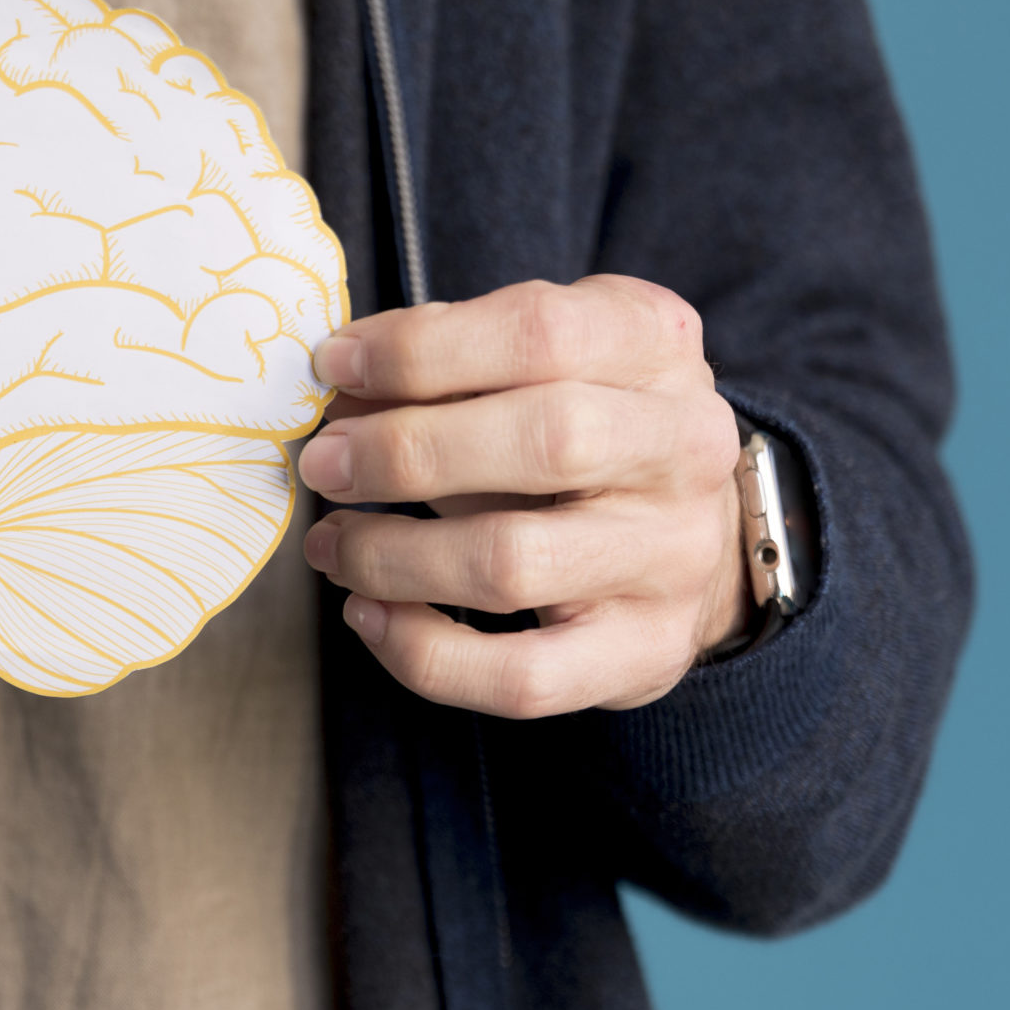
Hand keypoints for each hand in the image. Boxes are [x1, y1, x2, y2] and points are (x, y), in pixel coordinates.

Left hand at [297, 276, 749, 716]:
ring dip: (393, 557)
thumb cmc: (577, 423)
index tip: (333, 366)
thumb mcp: (530, 361)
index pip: (543, 333)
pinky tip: (369, 616)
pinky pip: (523, 677)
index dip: (422, 350)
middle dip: (406, 453)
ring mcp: (673, 556)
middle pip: (547, 441)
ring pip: (516, 563)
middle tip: (323, 464)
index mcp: (653, 344)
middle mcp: (685, 446)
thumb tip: (337, 386)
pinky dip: (425, 654)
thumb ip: (443, 363)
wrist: (685, 528)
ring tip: (332, 545)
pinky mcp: (646, 652)